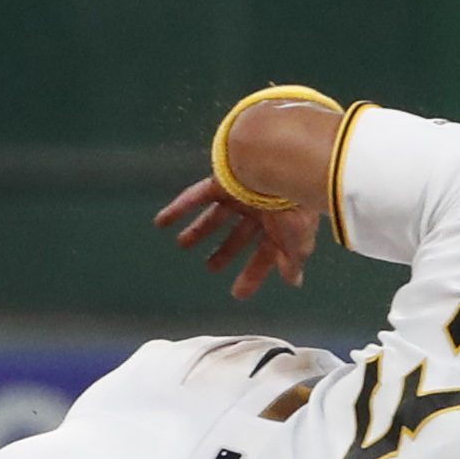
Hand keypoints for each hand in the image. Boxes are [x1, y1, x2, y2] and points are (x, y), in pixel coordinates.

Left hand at [153, 175, 318, 299]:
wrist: (283, 165)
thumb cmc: (294, 205)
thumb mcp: (298, 239)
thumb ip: (293, 260)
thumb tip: (294, 281)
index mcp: (280, 223)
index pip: (264, 253)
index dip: (252, 273)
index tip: (237, 293)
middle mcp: (259, 209)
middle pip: (239, 234)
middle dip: (225, 251)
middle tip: (210, 267)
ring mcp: (239, 194)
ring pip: (216, 216)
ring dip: (199, 231)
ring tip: (182, 243)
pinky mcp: (221, 181)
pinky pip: (195, 197)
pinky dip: (178, 210)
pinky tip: (161, 222)